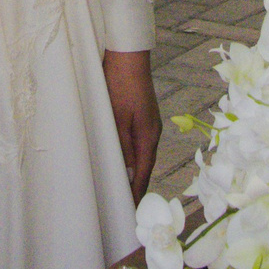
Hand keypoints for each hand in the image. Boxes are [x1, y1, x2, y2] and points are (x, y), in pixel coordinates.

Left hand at [103, 49, 160, 199]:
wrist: (128, 56)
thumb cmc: (119, 85)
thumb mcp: (116, 119)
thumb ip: (122, 147)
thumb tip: (127, 174)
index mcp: (148, 136)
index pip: (143, 173)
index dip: (137, 193)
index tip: (130, 212)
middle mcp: (152, 133)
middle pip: (145, 166)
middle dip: (136, 186)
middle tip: (125, 206)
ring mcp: (149, 124)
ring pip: (141, 155)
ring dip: (134, 171)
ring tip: (123, 188)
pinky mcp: (143, 117)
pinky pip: (139, 143)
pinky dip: (132, 156)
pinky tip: (123, 160)